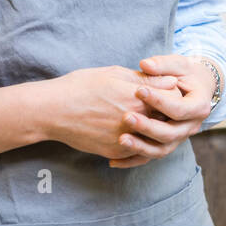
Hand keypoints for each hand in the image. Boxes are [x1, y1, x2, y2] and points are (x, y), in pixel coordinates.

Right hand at [46, 66, 181, 160]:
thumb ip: (144, 79)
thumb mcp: (113, 73)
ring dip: (154, 129)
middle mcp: (136, 120)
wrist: (53, 110)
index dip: (172, 92)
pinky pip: (137, 151)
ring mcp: (125, 139)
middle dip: (166, 111)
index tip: (167, 89)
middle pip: (167, 118)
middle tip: (161, 105)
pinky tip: (133, 133)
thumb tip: (170, 80)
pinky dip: (138, 142)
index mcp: (138, 97)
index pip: (173, 97)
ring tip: (147, 119)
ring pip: (154, 138)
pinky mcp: (115, 152)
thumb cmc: (81, 86)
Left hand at [106, 55, 216, 168]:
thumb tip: (145, 64)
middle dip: (148, 126)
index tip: (138, 90)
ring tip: (120, 139)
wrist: (194, 89)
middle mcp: (191, 127)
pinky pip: (149, 157)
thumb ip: (162, 64)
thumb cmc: (185, 73)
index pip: (179, 109)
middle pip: (170, 134)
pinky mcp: (165, 145)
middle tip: (127, 117)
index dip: (159, 101)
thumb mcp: (178, 64)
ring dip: (139, 146)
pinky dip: (131, 161)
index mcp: (199, 107)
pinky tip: (113, 161)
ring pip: (160, 150)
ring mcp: (178, 139)